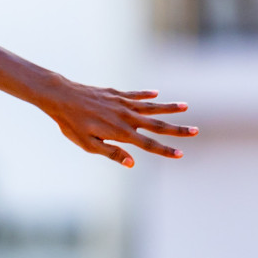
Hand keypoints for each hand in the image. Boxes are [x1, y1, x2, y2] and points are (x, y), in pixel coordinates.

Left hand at [44, 82, 196, 167]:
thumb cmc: (72, 124)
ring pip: (151, 106)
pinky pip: (135, 94)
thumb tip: (132, 163)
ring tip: (185, 106)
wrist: (61, 97)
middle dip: (177, 129)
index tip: (181, 154)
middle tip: (196, 131)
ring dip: (169, 107)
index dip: (165, 150)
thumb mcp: (88, 144)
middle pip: (157, 125)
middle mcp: (126, 117)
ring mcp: (122, 103)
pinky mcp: (115, 94)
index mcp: (121, 133)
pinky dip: (146, 94)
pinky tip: (156, 93)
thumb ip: (111, 153)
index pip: (149, 144)